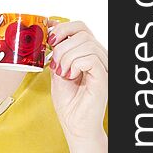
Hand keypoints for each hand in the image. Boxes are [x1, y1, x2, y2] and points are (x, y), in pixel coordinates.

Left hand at [47, 19, 107, 140]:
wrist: (74, 125)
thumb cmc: (68, 102)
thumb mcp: (57, 72)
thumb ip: (57, 54)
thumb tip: (49, 34)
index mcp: (89, 54)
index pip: (81, 27)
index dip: (63, 27)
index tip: (49, 38)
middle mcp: (99, 57)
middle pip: (83, 33)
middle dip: (62, 45)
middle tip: (55, 63)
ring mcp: (104, 66)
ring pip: (86, 44)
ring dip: (67, 56)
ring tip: (62, 72)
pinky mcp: (104, 77)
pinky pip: (90, 58)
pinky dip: (75, 64)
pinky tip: (70, 76)